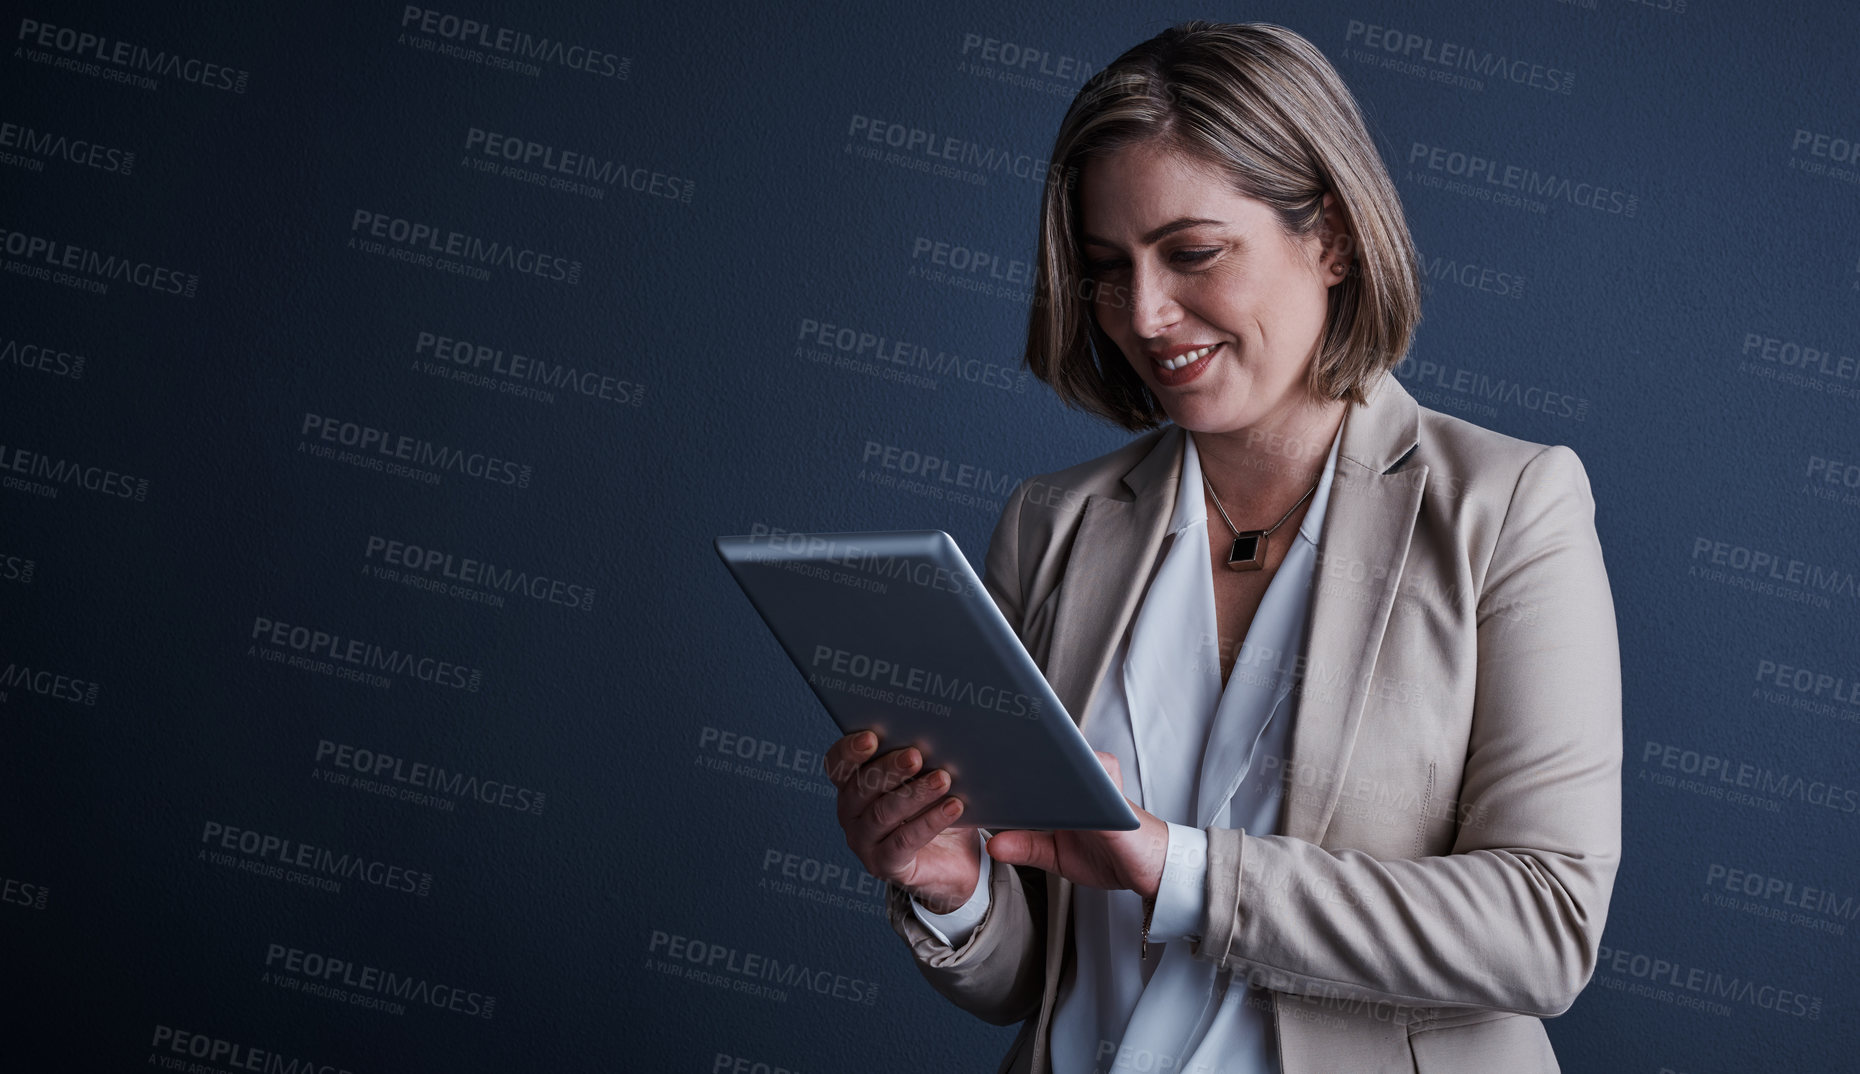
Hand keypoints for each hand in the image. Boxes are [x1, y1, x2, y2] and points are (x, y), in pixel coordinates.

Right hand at [825, 730, 980, 913]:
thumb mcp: (926, 779)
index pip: (837, 765)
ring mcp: (863, 842)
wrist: (954, 858)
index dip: (849, 751)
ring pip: (883, 813)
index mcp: (852, 785)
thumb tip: (934, 739)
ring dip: (915, 794)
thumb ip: (919, 761)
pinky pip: (904, 841)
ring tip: (943, 779)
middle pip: (861, 787)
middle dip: (889, 769)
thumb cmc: (934, 807)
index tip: (872, 737)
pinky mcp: (884, 864)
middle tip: (916, 755)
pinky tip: (953, 807)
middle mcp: (850, 813)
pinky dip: (930, 822)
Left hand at [984, 751, 1167, 898]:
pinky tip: (1046, 786)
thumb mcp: (1056, 855)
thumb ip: (1025, 847)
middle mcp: (1085, 774)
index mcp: (1068, 786)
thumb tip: (992, 844)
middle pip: (1048, 753)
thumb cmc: (1109, 854)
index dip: (1009, 760)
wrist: (1152, 867)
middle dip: (1017, 754)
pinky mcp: (1113, 794)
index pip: (1036, 763)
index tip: (979, 760)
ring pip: (1065, 757)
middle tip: (983, 752)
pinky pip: (1089, 778)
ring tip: (1007, 761)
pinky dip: (1069, 778)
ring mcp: (1101, 778)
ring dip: (1040, 758)